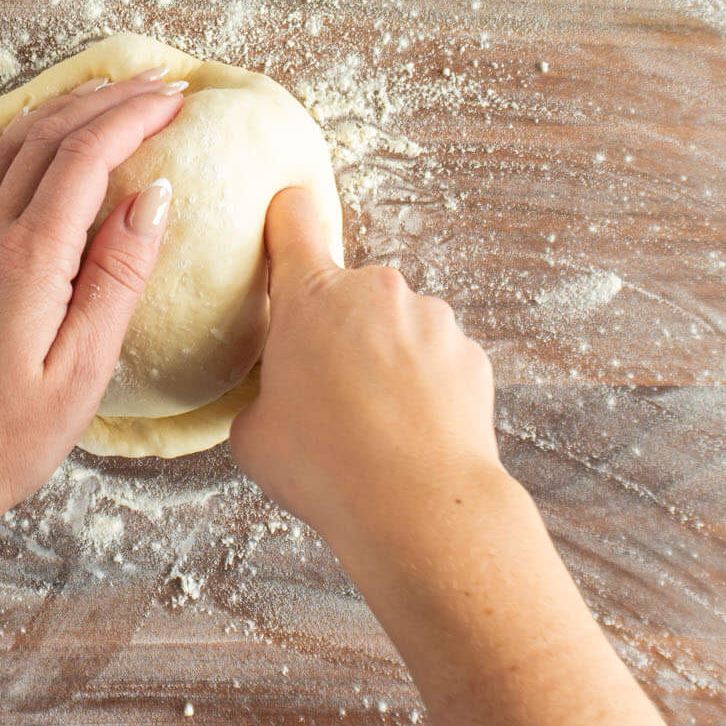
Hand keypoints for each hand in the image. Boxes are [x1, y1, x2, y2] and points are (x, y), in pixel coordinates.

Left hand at [0, 67, 183, 534]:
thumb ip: (119, 277)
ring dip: (61, 110)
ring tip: (107, 95)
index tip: (176, 100)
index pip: (84, 158)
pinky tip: (31, 140)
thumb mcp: (84, 369)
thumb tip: (154, 197)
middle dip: (106, 101)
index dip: (132, 117)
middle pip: (47, 137)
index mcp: (27, 259)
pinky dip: (14, 140)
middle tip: (158, 86)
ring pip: (8, 146)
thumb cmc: (8, 437)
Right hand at [229, 186, 503, 555]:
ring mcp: (431, 319)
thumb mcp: (254, 435)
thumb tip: (276, 401)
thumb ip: (262, 396)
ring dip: (386, 360)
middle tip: (328, 393)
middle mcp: (376, 292)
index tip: (286, 218)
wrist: (419, 508)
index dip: (286, 218)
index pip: (293, 221)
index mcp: (311, 297)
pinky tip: (412, 433)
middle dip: (339, 331)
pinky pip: (437, 360)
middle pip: (348, 295)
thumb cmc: (325, 468)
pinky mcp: (471, 354)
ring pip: (397, 329)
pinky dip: (426, 387)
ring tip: (374, 426)